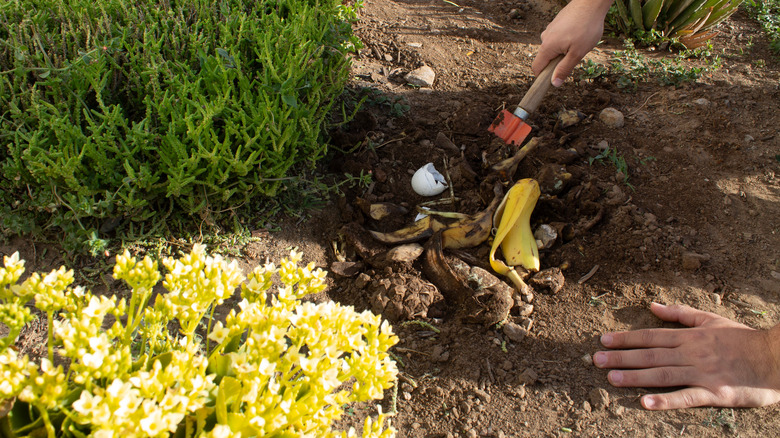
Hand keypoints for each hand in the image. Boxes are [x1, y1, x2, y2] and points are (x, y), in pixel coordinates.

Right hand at [531, 0, 611, 85]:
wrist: (591, 3)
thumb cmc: (586, 27)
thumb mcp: (577, 53)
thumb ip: (564, 69)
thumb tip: (554, 83)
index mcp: (547, 47)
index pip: (537, 67)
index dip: (542, 77)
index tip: (553, 80)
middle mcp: (545, 38)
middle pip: (546, 58)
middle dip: (558, 62)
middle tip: (575, 56)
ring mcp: (550, 29)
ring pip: (553, 47)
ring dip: (563, 50)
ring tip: (579, 43)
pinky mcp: (557, 23)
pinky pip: (558, 37)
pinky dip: (566, 40)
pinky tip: (579, 34)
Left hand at [594, 303, 779, 409]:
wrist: (777, 358)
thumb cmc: (743, 340)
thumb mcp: (711, 320)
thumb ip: (680, 314)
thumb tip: (652, 305)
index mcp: (690, 336)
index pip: (650, 336)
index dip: (626, 339)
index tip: (603, 341)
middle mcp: (692, 352)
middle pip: (651, 354)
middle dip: (622, 357)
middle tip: (596, 360)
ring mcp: (703, 372)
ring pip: (663, 373)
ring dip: (635, 376)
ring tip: (611, 378)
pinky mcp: (716, 392)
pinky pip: (687, 397)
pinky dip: (666, 400)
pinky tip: (645, 403)